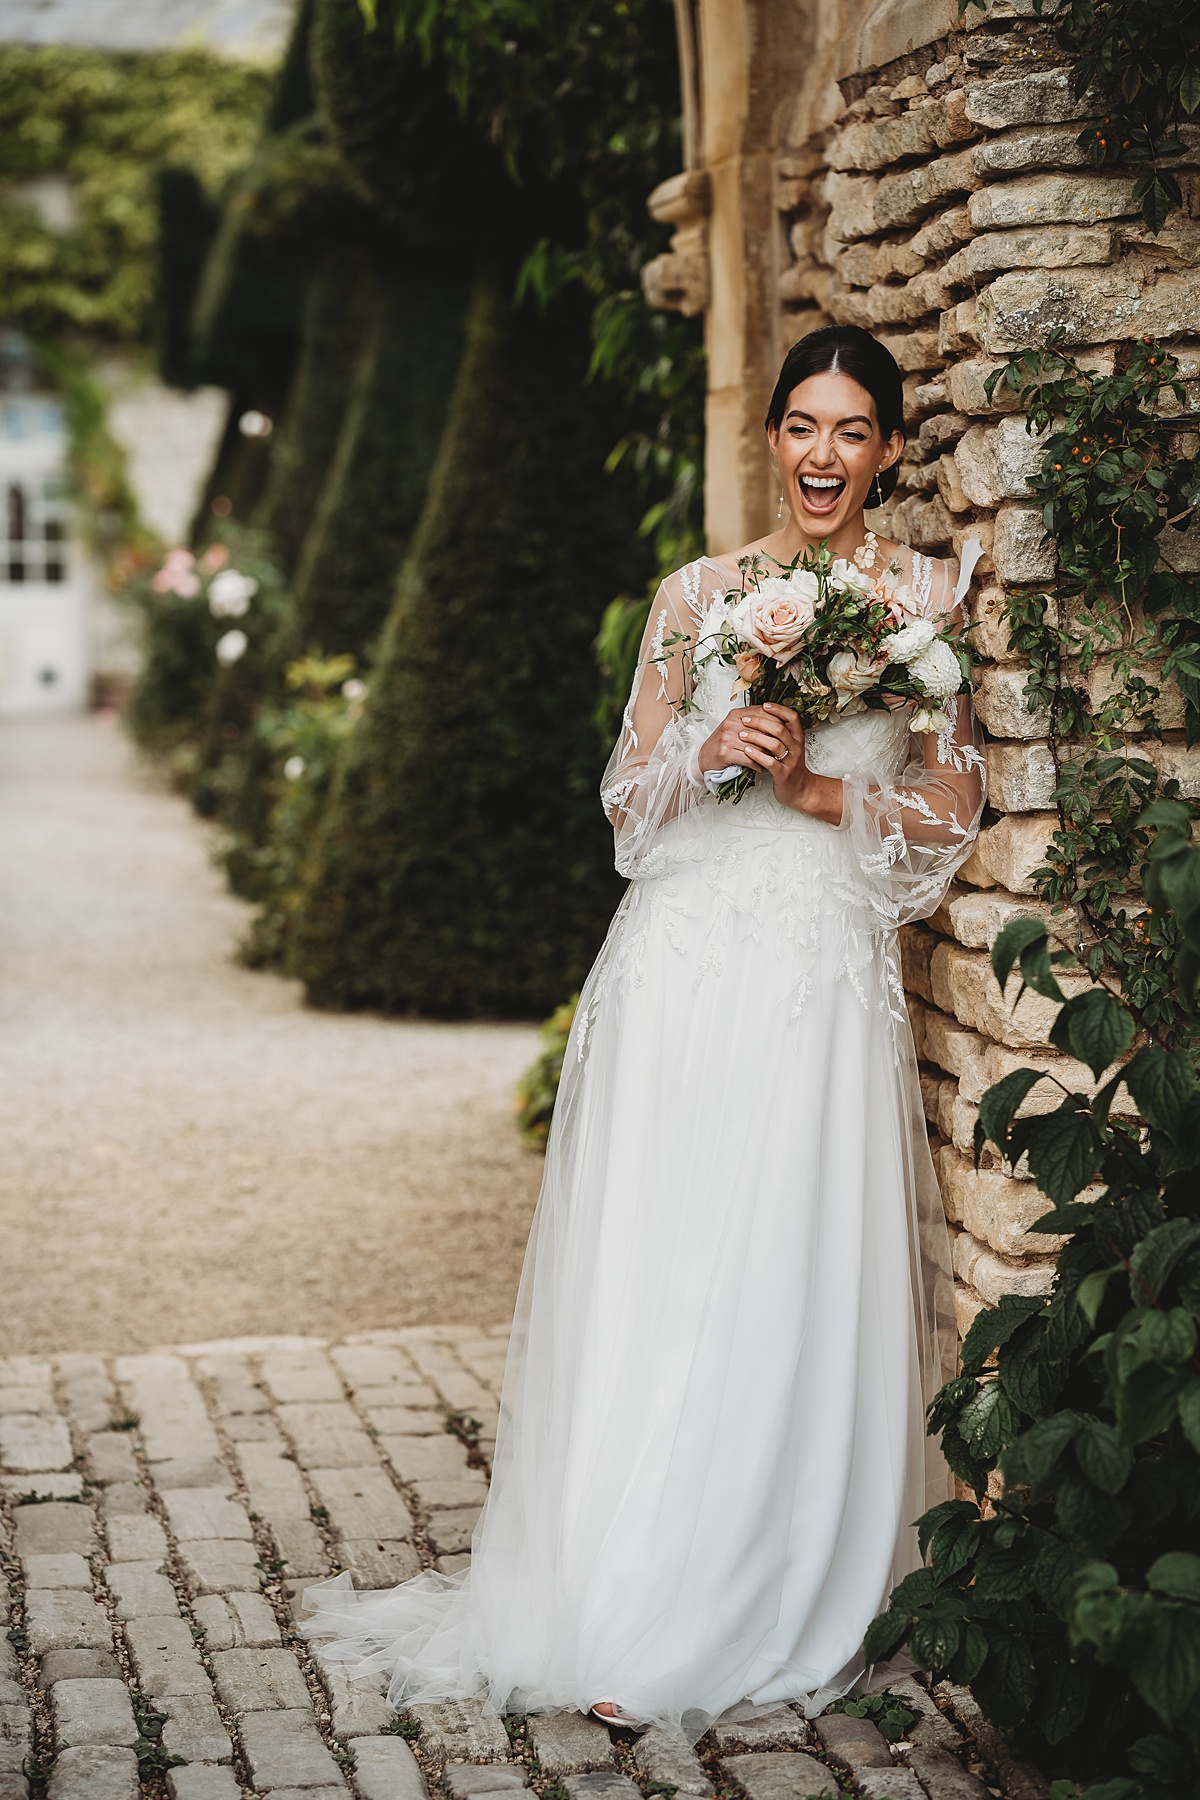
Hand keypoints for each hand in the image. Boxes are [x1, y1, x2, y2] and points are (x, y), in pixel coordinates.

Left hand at [700, 703, 842, 821]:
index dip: (779, 709)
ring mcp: (791, 761)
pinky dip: (757, 756)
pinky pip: (770, 763)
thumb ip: (779, 732)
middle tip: (745, 720)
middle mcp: (796, 747)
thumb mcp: (788, 746)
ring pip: (775, 744)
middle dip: (760, 722)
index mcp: (797, 737)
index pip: (792, 717)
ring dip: (756, 737)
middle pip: (780, 729)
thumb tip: (763, 715)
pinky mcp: (783, 774)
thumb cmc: (789, 765)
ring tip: (742, 734)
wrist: (799, 789)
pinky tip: (747, 751)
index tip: (764, 705)